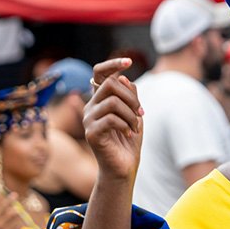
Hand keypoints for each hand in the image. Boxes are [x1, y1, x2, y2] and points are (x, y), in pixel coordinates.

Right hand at [0, 194, 25, 228]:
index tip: (15, 194)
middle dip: (17, 211)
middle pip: (13, 213)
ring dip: (18, 221)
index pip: (3, 208)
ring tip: (11, 226)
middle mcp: (0, 225)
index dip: (9, 200)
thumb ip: (4, 216)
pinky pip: (19, 228)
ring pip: (18, 221)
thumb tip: (16, 208)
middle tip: (18, 212)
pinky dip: (18, 227)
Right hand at [83, 58, 143, 181]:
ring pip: (112, 101)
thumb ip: (130, 94)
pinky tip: (130, 133)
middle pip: (110, 84)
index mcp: (100, 99)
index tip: (129, 61)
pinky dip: (126, 124)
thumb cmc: (129, 139)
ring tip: (136, 126)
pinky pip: (110, 118)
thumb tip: (123, 77)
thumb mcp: (134, 112)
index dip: (112, 64)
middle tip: (140, 113)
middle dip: (131, 97)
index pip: (99, 73)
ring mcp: (89, 119)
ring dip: (131, 114)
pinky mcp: (91, 133)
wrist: (124, 166)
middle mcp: (91, 106)